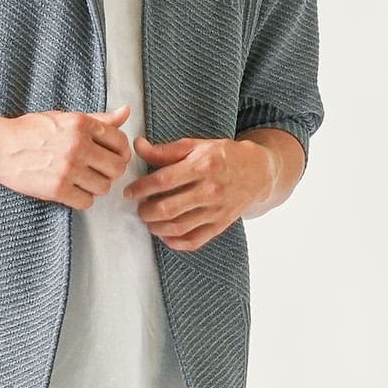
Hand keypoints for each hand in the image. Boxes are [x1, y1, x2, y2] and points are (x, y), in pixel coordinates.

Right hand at [0, 103, 133, 207]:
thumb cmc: (31, 131)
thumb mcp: (64, 118)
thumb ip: (98, 119)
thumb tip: (126, 113)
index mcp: (81, 124)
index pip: (120, 142)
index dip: (120, 152)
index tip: (112, 156)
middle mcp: (77, 145)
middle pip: (117, 167)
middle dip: (111, 172)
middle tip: (99, 172)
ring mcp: (67, 169)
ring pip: (103, 187)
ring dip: (96, 186)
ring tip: (83, 181)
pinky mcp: (57, 189)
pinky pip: (86, 202)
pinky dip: (82, 199)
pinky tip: (72, 191)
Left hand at [123, 132, 275, 249]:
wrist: (258, 172)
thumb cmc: (224, 156)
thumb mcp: (196, 146)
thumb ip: (165, 151)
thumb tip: (138, 146)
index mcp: (202, 165)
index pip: (162, 181)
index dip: (140, 188)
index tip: (129, 192)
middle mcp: (209, 190)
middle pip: (167, 208)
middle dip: (145, 211)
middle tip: (139, 209)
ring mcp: (216, 210)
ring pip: (177, 228)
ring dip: (156, 227)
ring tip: (149, 221)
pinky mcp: (220, 225)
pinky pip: (193, 241)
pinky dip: (175, 242)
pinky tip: (165, 234)